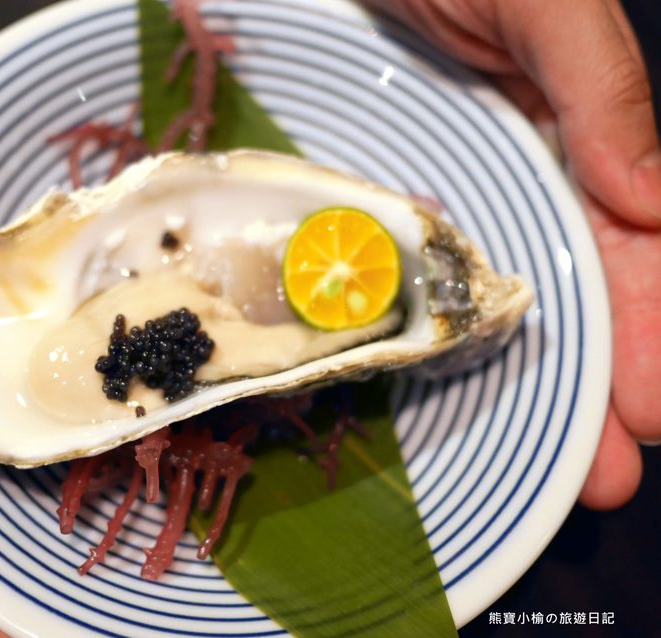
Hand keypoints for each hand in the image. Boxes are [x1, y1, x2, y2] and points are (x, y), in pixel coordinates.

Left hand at [367, 0, 660, 508]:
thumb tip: (651, 201)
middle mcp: (517, 180)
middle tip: (603, 475)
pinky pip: (407, 275)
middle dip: (593, 385)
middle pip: (570, 295)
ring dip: (521, 382)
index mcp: (575, 140)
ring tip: (543, 465)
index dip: (644, 331)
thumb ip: (599, 85)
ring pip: (493, 301)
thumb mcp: (542, 1)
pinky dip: (427, 330)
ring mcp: (445, 196)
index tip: (650, 411)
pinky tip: (440, 385)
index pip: (627, 250)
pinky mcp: (380, 202)